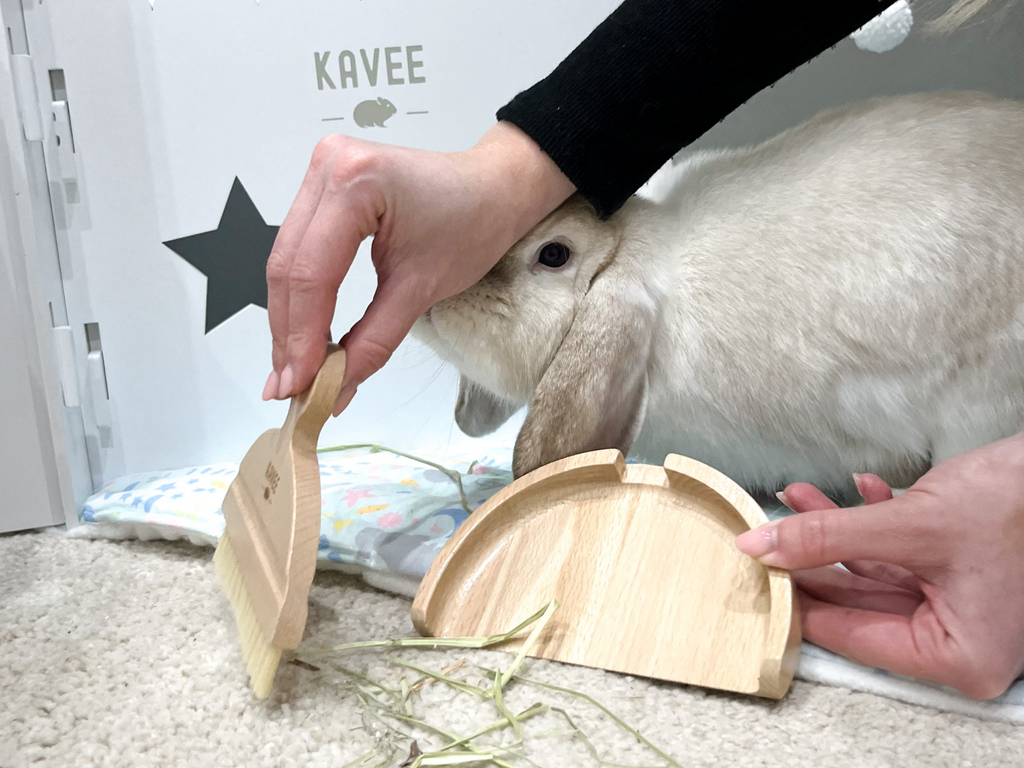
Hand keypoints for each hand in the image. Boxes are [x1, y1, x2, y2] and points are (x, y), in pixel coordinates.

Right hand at [263, 122, 574, 411]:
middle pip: (288, 268)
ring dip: (288, 319)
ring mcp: (320, 171)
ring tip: (293, 370)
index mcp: (354, 182)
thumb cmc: (473, 221)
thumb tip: (335, 386)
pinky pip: (298, 249)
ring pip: (285, 261)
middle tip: (289, 386)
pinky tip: (302, 333)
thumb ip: (372, 341)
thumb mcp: (421, 289)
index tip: (299, 384)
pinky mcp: (322, 187)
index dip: (301, 337)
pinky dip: (299, 295)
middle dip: (288, 334)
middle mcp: (328, 166)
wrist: (492, 189)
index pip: (311, 274)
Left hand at [735, 433, 1023, 698]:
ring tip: (797, 500)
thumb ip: (829, 538)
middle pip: (859, 606)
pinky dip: (872, 524)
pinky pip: (899, 556)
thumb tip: (763, 547)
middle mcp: (958, 641)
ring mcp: (959, 608)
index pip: (852, 636)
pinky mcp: (959, 576)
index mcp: (955, 656)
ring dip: (836, 533)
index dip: (800, 602)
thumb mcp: (910, 526)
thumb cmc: (1018, 507)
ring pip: (873, 574)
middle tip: (769, 535)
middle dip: (813, 559)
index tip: (758, 574)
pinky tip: (853, 491)